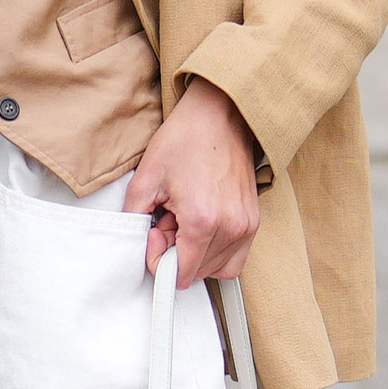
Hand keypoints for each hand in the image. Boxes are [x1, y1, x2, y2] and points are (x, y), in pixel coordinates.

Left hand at [124, 78, 260, 282]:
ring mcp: (247, 226)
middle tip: (169, 220)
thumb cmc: (187, 139)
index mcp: (202, 220)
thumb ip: (133, 219)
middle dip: (177, 254)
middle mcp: (231, 227)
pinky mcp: (254, 221)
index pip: (181, 274)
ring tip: (186, 220)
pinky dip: (215, 251)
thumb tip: (136, 245)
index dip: (159, 260)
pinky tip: (203, 225)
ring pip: (217, 269)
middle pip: (197, 273)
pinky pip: (235, 258)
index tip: (155, 233)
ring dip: (196, 253)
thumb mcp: (146, 178)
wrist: (220, 115)